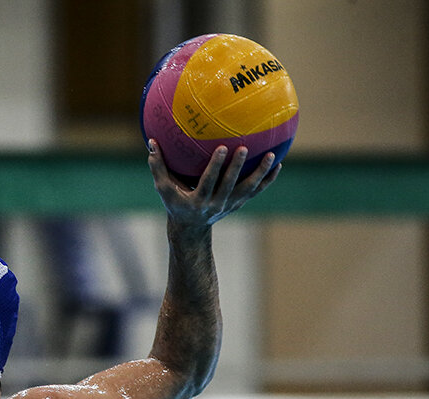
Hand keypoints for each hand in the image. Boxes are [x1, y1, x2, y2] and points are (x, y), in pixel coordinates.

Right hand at [148, 140, 280, 228]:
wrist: (191, 228)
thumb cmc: (175, 203)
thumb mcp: (163, 188)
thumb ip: (157, 166)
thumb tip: (151, 141)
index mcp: (198, 201)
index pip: (208, 182)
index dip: (216, 166)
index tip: (222, 148)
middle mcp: (216, 204)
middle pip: (230, 185)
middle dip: (238, 168)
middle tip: (245, 148)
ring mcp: (230, 205)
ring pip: (248, 189)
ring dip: (261, 174)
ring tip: (272, 156)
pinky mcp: (239, 204)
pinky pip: (256, 191)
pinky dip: (268, 179)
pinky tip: (277, 164)